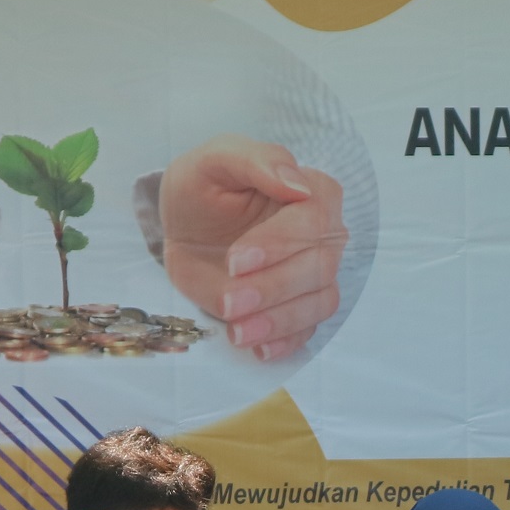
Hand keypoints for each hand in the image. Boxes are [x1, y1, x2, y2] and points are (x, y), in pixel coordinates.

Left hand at [158, 138, 348, 358]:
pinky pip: (306, 331)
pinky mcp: (296, 306)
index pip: (313, 220)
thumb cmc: (204, 188)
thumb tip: (297, 186)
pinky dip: (285, 343)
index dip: (279, 244)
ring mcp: (313, 274)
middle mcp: (323, 235)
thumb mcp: (215, 160)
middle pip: (318, 267)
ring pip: (318, 303)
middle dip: (273, 288)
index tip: (237, 260)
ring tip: (238, 332)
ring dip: (279, 321)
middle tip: (230, 301)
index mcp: (311, 192)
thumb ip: (257, 161)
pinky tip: (257, 348)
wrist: (185, 227)